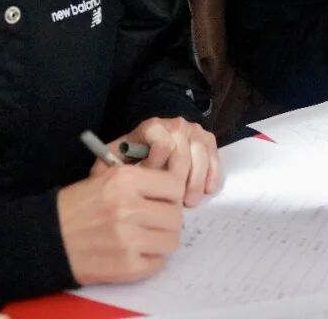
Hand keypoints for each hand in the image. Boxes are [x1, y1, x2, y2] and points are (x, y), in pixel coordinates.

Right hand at [57, 165, 184, 284]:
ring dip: (161, 240)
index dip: (170, 195)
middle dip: (167, 219)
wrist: (46, 238)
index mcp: (125, 180)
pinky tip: (134, 253)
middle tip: (153, 222)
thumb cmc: (77, 207)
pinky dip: (150, 259)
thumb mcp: (107, 178)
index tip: (162, 200)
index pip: (174, 186)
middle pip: (176, 216)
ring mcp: (129, 239)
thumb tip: (175, 191)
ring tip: (144, 238)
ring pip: (172, 240)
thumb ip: (142, 181)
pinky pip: (158, 263)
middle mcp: (128, 208)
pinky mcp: (127, 266)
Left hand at [91, 117, 221, 206]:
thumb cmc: (128, 164)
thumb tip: (130, 182)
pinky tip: (208, 191)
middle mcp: (174, 124)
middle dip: (182, 178)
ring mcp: (193, 131)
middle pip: (184, 149)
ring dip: (197, 180)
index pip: (163, 143)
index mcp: (151, 128)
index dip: (160, 166)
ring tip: (190, 202)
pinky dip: (213, 174)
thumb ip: (115, 170)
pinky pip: (214, 156)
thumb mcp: (113, 165)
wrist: (147, 150)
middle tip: (178, 202)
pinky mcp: (206, 140)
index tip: (151, 184)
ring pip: (201, 153)